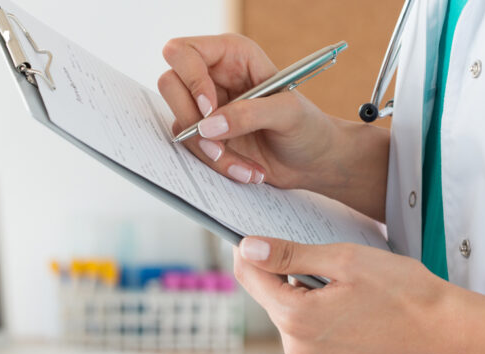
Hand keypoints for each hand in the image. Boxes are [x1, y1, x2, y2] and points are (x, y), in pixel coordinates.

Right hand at [158, 34, 338, 188]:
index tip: (209, 109)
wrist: (314, 162)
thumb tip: (208, 125)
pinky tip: (247, 170)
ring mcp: (207, 108)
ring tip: (246, 166)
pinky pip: (193, 149)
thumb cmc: (309, 127)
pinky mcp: (206, 136)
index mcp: (233, 55)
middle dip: (191, 120)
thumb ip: (249, 114)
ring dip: (210, 151)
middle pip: (170, 84)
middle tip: (218, 143)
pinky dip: (218, 165)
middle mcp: (214, 77)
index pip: (185, 52)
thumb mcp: (288, 114)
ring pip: (180, 124)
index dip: (190, 78)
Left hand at [233, 237, 454, 353]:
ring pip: (284, 307)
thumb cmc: (403, 292)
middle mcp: (297, 345)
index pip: (250, 277)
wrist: (444, 330)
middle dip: (276, 266)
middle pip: (265, 293)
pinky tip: (338, 290)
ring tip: (331, 270)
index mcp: (297, 319)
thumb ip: (289, 255)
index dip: (249, 249)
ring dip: (296, 284)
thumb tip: (249, 247)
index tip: (255, 228)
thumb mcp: (342, 260)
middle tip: (305, 244)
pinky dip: (310, 301)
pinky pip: (303, 323)